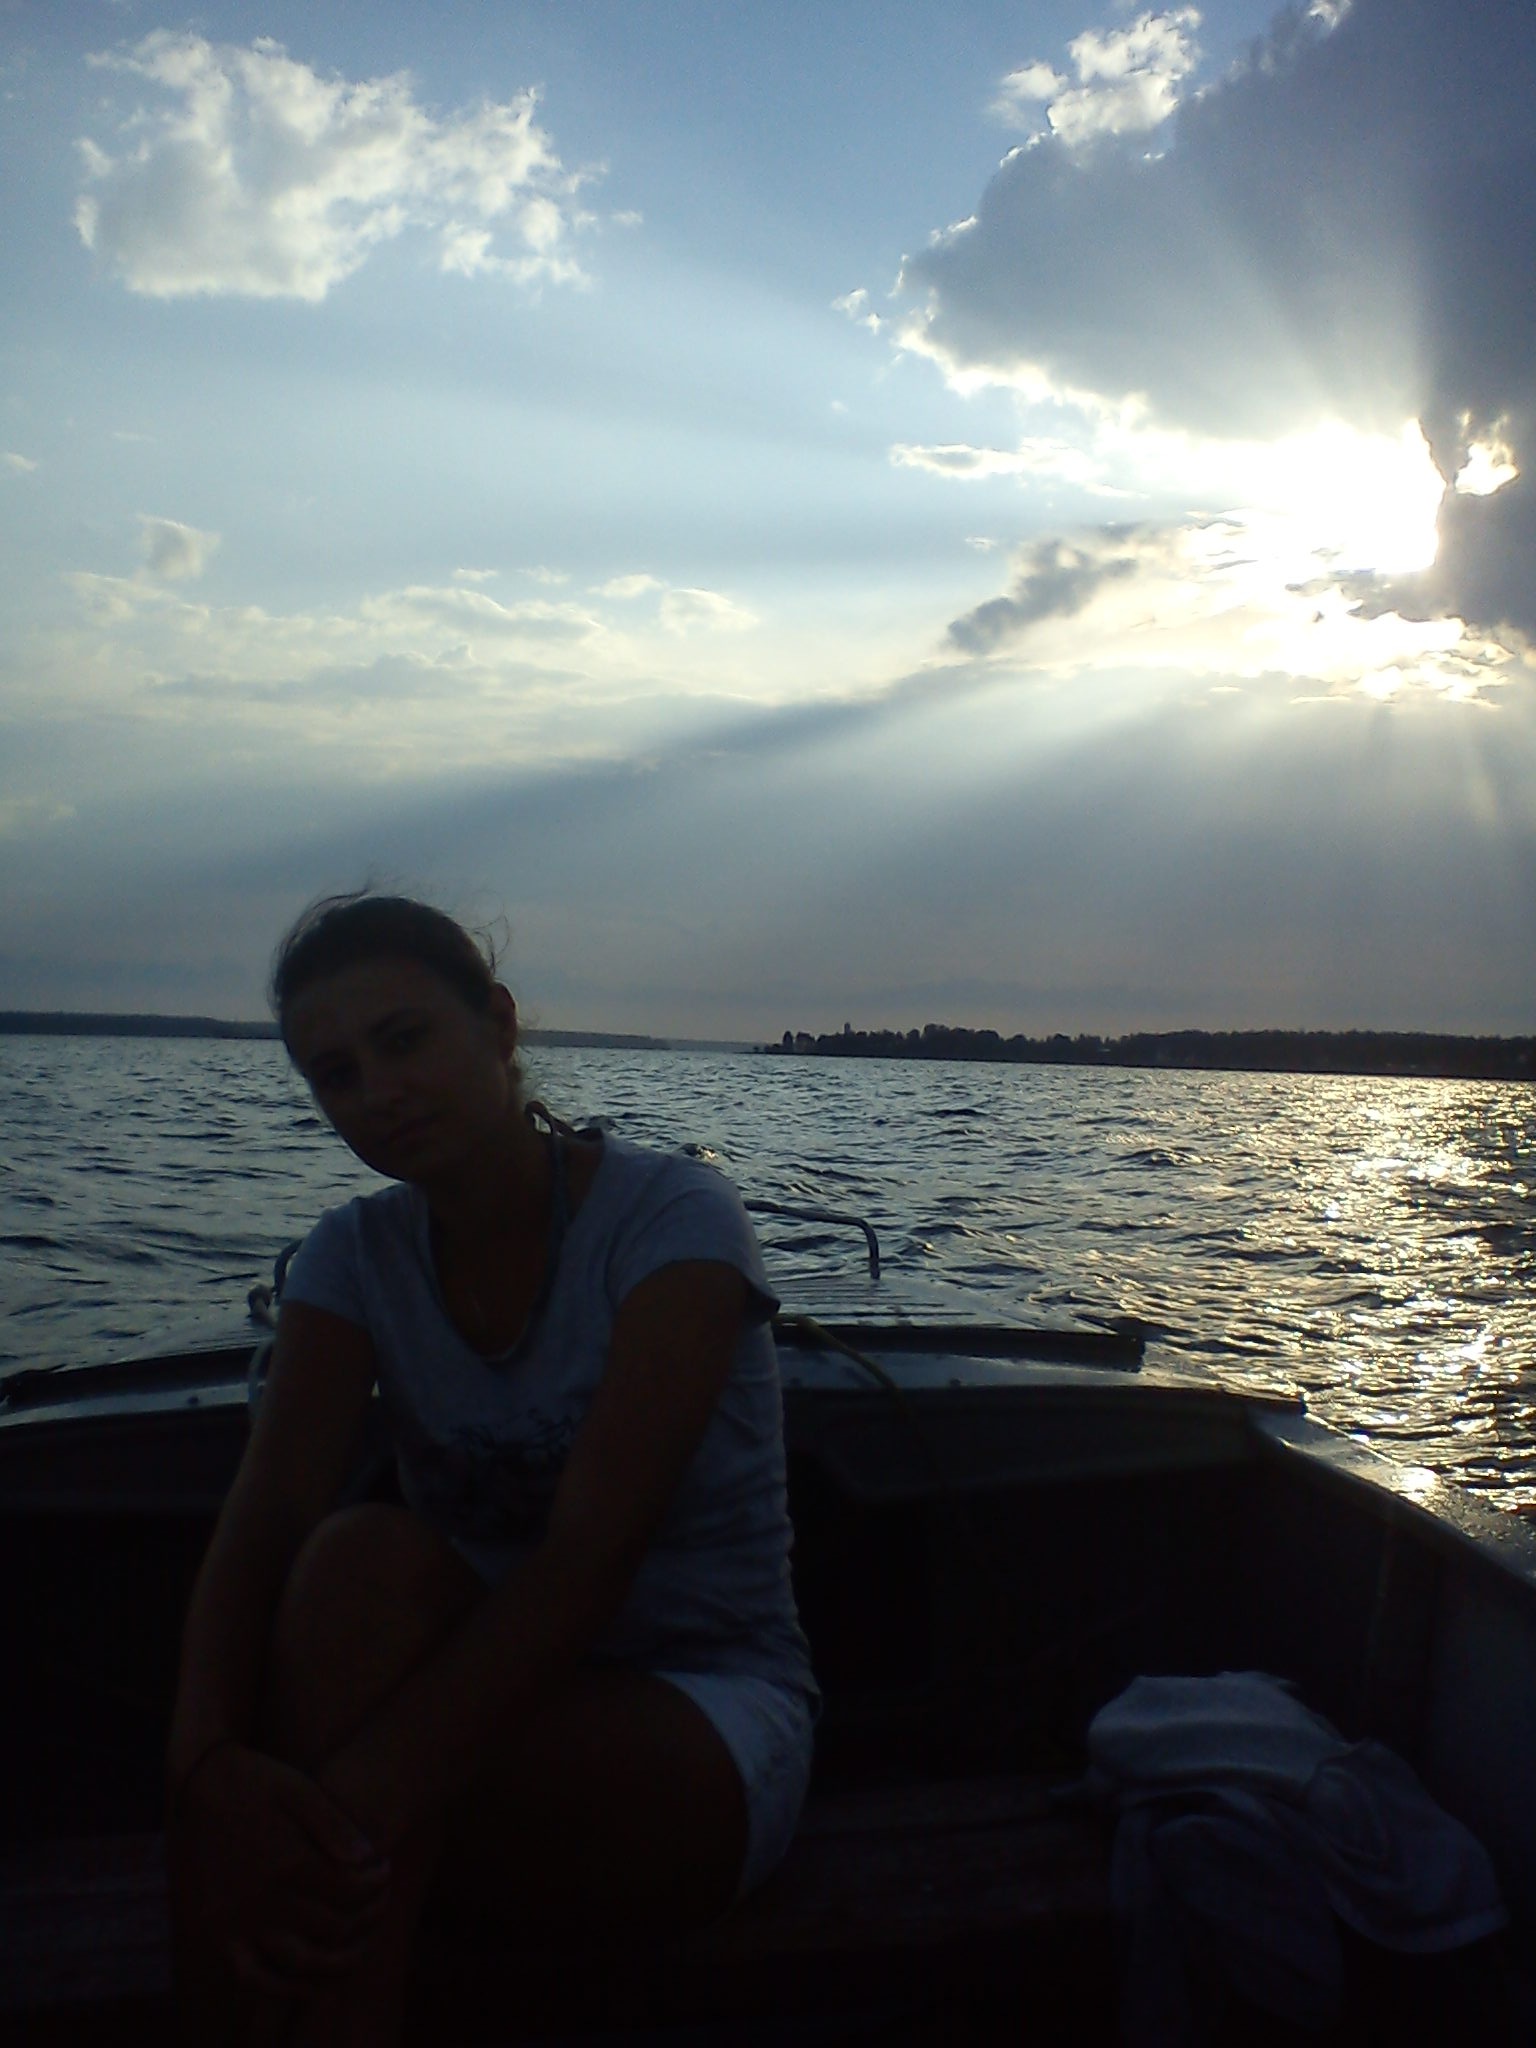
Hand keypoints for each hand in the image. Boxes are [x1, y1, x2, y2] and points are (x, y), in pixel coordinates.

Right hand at [168, 1741, 393, 2000]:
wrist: (198, 1784)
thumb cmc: (258, 1782)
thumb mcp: (299, 1788)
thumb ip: (334, 1825)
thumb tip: (370, 1858)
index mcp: (287, 1862)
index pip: (350, 1892)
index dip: (377, 1886)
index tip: (385, 1873)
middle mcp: (261, 1899)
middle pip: (331, 1928)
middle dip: (366, 1919)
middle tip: (380, 1906)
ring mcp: (236, 1920)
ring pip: (297, 1963)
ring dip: (336, 1963)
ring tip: (358, 1949)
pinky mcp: (217, 1931)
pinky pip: (252, 1975)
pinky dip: (284, 1988)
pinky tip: (310, 1984)